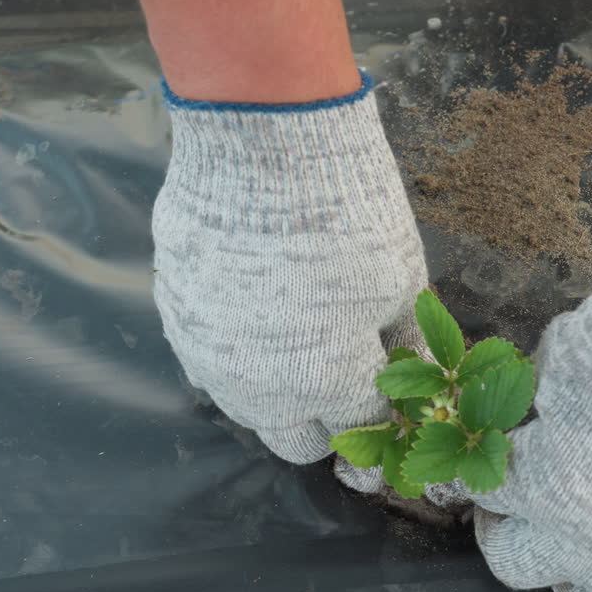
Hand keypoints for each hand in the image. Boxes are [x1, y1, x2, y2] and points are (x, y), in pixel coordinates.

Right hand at [152, 79, 429, 466]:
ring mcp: (210, 359)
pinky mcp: (176, 322)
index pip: (363, 428)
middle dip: (327, 421)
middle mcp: (262, 389)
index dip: (385, 416)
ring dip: (276, 396)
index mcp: (328, 382)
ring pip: (246, 412)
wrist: (261, 147)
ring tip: (296, 346)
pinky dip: (235, 355)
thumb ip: (405, 342)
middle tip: (343, 376)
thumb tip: (415, 374)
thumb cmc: (348, 212)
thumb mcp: (402, 278)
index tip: (389, 399)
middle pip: (297, 444)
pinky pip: (208, 365)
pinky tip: (252, 315)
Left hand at [471, 220, 591, 591]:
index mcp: (533, 480)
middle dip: (515, 535)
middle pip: (514, 564)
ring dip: (587, 585)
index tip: (502, 458)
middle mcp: (575, 539)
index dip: (490, 473)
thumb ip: (547, 386)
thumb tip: (540, 389)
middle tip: (532, 512)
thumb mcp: (567, 351)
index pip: (485, 490)